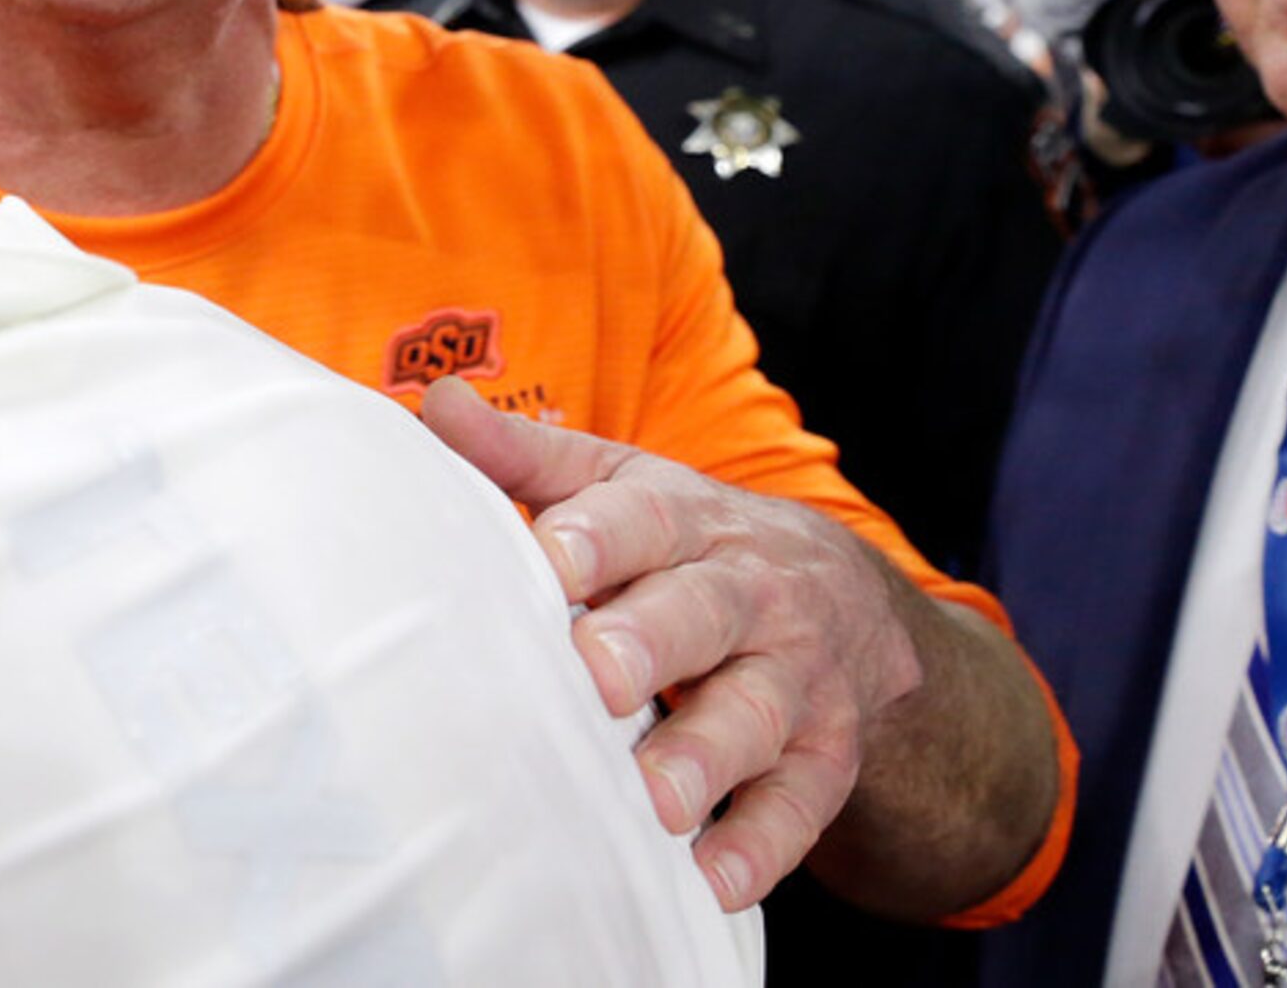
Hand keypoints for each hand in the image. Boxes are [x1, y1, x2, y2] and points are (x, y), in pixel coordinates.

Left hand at [420, 378, 923, 911]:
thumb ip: (528, 457)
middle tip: (598, 675)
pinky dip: (760, 848)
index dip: (599, 535)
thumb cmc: (691, 544)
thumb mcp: (624, 483)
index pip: (647, 517)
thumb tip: (435, 404)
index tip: (551, 558)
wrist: (851, 607)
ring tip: (655, 799)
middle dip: (654, 641)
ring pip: (755, 713)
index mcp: (689, 520)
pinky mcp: (824, 758)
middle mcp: (751, 594)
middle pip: (707, 612)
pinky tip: (711, 882)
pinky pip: (801, 807)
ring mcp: (795, 678)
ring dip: (705, 755)